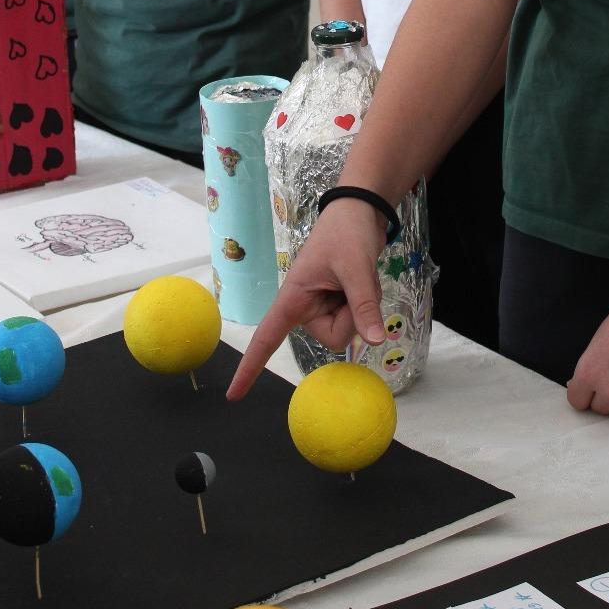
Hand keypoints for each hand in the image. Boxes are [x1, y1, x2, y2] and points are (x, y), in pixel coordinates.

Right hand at [226, 199, 386, 399]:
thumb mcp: (356, 267)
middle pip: (333, 338)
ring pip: (349, 330)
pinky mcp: (338, 303)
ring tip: (357, 275)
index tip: (233, 396)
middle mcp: (304, 308)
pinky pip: (356, 319)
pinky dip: (367, 301)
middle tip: (353, 280)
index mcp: (293, 298)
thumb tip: (375, 342)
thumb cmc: (347, 233)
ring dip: (362, 304)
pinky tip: (363, 278)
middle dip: (352, 314)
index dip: (250, 367)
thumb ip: (363, 305)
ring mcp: (322, 307)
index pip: (266, 337)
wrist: (360, 212)